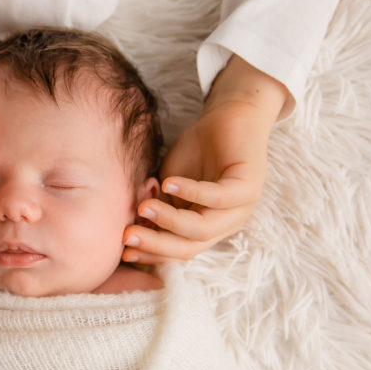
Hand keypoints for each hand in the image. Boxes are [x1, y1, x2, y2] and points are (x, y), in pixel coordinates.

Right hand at [122, 56, 287, 262]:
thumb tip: (132, 227)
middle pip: (190, 246)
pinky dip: (191, 192)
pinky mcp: (248, 186)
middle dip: (156, 244)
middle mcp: (226, 224)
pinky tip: (168, 184)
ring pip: (203, 228)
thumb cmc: (198, 151)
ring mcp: (240, 208)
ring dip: (170, 221)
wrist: (229, 117)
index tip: (122, 250)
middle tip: (127, 236)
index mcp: (207, 228)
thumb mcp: (170, 184)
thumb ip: (157, 206)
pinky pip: (217, 197)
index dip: (150, 252)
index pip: (178, 250)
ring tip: (144, 207)